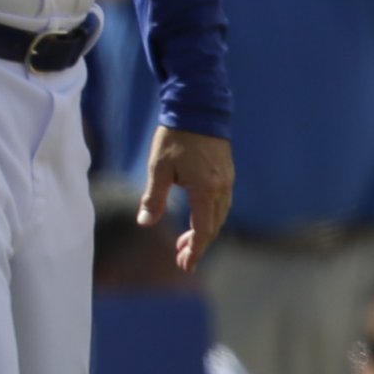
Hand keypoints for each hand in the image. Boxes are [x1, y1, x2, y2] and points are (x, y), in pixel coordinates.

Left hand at [138, 126, 233, 271]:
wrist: (198, 108)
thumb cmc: (175, 137)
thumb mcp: (159, 168)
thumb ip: (154, 198)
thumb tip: (145, 222)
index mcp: (206, 189)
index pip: (203, 229)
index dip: (195, 249)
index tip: (186, 265)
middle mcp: (222, 187)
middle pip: (214, 225)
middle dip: (198, 244)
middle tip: (181, 257)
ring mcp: (227, 179)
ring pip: (219, 214)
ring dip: (204, 231)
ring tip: (184, 242)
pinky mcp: (226, 172)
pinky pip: (221, 202)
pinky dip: (209, 215)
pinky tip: (196, 217)